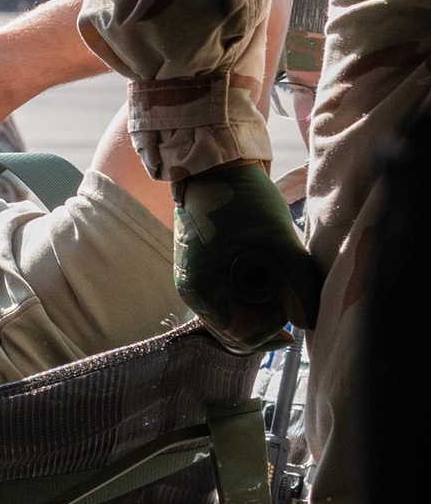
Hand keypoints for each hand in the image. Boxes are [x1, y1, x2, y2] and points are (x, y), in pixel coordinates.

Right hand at [172, 162, 322, 353]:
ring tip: (281, 283)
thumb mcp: (277, 238)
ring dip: (261, 310)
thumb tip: (310, 321)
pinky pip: (233, 303)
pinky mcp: (208, 276)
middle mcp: (194, 294)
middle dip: (267, 321)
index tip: (290, 298)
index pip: (239, 335)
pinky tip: (271, 278)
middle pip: (235, 335)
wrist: (217, 168)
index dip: (271, 325)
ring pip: (236, 321)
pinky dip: (254, 299)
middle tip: (292, 298)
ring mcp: (199, 285)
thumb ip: (298, 281)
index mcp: (201, 289)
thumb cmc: (241, 198)